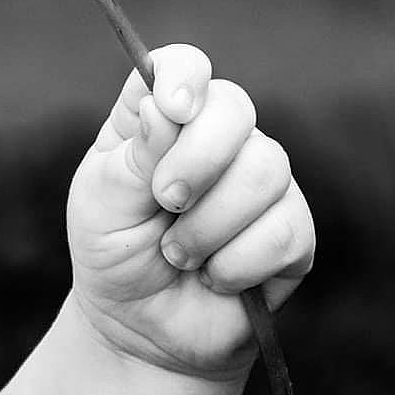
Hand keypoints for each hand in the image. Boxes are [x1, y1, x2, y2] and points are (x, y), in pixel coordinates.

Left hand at [64, 44, 314, 379]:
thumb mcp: (102, 202)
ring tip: (177, 253)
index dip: (183, 77)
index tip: (173, 109)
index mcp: (160, 118)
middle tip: (165, 200)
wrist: (140, 328)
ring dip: (210, 223)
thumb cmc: (113, 253)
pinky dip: (236, 262)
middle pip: (236, 108)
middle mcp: (216, 139)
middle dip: (198, 158)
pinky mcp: (292, 232)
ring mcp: (260, 182)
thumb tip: (166, 109)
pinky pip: (285, 230)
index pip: (184, 66)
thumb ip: (136, 154)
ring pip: (266, 170)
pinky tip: (214, 276)